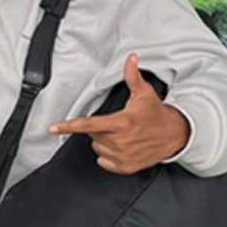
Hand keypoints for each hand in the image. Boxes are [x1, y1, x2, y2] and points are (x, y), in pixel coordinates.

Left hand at [48, 54, 189, 173]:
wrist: (174, 136)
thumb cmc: (157, 115)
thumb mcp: (144, 94)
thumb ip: (132, 76)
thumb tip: (131, 59)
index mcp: (121, 122)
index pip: (89, 125)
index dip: (69, 126)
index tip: (53, 128)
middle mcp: (120, 141)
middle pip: (93, 136)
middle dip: (101, 129)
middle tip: (117, 124)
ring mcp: (122, 156)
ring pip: (98, 149)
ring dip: (105, 142)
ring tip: (122, 136)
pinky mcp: (125, 167)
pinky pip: (104, 162)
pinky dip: (109, 156)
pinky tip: (122, 148)